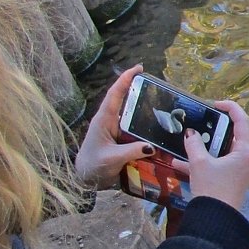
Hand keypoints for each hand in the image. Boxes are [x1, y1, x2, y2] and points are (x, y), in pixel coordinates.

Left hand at [75, 64, 157, 187]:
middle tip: (157, 84)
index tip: (139, 68)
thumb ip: (131, 151)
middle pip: (125, 100)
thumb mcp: (111, 159)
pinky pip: (135, 128)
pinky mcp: (121, 139)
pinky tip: (158, 127)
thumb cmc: (93, 166)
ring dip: (144, 107)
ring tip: (162, 104)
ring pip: (131, 114)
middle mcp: (110, 121)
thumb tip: (152, 146)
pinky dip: (145, 124)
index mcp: (104, 119)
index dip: (126, 79)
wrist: (85, 180)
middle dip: (138, 89)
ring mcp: (115, 130)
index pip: (115, 94)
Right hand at [181, 100, 248, 210]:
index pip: (242, 120)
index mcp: (245, 151)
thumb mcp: (199, 163)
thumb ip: (194, 144)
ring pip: (221, 151)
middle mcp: (246, 159)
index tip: (214, 104)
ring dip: (203, 147)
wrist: (215, 222)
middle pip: (232, 135)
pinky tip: (179, 164)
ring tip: (186, 142)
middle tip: (199, 123)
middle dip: (213, 129)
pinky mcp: (231, 181)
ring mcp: (239, 171)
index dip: (229, 107)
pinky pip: (217, 165)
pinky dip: (202, 162)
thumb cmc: (212, 189)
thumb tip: (190, 133)